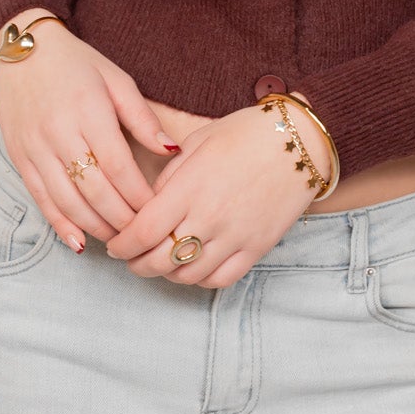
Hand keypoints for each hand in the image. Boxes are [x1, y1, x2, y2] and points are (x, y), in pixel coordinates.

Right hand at [0, 21, 188, 249]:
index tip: (158, 211)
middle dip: (122, 218)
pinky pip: (41, 200)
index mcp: (88, 112)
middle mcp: (59, 134)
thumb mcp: (116, 80)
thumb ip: (143, 119)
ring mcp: (36, 149)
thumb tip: (172, 151)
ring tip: (118, 240)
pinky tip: (78, 241)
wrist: (20, 51)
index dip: (139, 195)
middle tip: (143, 234)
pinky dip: (60, 224)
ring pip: (67, 201)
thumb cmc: (75, 64)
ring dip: (95, 226)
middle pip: (94, 190)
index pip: (119, 166)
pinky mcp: (20, 159)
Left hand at [103, 102, 323, 288]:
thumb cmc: (245, 134)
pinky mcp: (257, 247)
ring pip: (188, 275)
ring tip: (160, 263)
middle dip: (137, 264)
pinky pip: (221, 279)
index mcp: (189, 187)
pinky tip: (193, 267)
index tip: (114, 245)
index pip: (142, 231)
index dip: (121, 245)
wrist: (299, 141)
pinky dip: (200, 279)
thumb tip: (147, 204)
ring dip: (166, 274)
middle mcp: (210, 217)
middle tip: (131, 258)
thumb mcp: (198, 142)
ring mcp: (235, 236)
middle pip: (159, 260)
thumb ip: (169, 177)